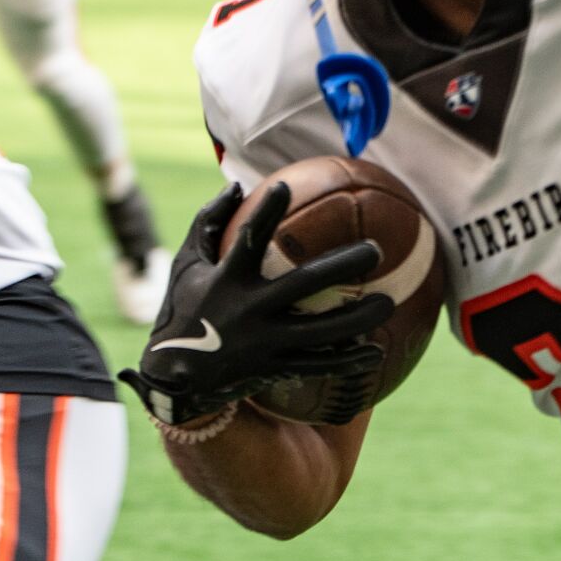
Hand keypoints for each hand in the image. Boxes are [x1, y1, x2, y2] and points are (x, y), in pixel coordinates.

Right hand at [119, 183, 390, 426]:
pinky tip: (376, 355)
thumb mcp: (186, 264)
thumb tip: (235, 183)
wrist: (173, 377)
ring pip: (320, 332)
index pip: (247, 240)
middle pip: (302, 286)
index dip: (265, 213)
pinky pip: (317, 367)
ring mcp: (263, 343)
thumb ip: (208, 222)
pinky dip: (347, 362)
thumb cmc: (183, 309)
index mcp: (226, 280)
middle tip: (375, 251)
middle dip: (340, 267)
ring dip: (357, 318)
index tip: (284, 186)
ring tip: (388, 303)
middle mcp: (248, 311)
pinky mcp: (273, 368)